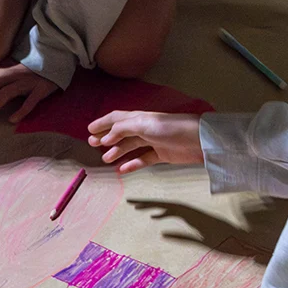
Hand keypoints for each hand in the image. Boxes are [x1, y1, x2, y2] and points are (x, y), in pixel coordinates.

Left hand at [0, 63, 57, 123]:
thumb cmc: (26, 70)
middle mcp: (12, 75)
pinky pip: (30, 101)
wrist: (54, 61)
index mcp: (1, 71)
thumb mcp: (5, 73)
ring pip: (6, 93)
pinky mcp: (41, 89)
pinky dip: (21, 110)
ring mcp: (26, 82)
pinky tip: (12, 120)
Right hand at [86, 111, 203, 173]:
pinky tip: (122, 169)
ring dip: (117, 151)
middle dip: (106, 138)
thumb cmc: (170, 128)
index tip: (89, 130)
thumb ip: (123, 129)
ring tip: (106, 159)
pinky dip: (132, 164)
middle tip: (92, 145)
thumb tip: (106, 138)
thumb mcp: (143, 124)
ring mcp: (153, 142)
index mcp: (139, 118)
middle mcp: (144, 128)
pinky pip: (142, 159)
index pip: (117, 118)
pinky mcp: (161, 155)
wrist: (198, 140)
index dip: (103, 123)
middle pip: (121, 133)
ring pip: (130, 147)